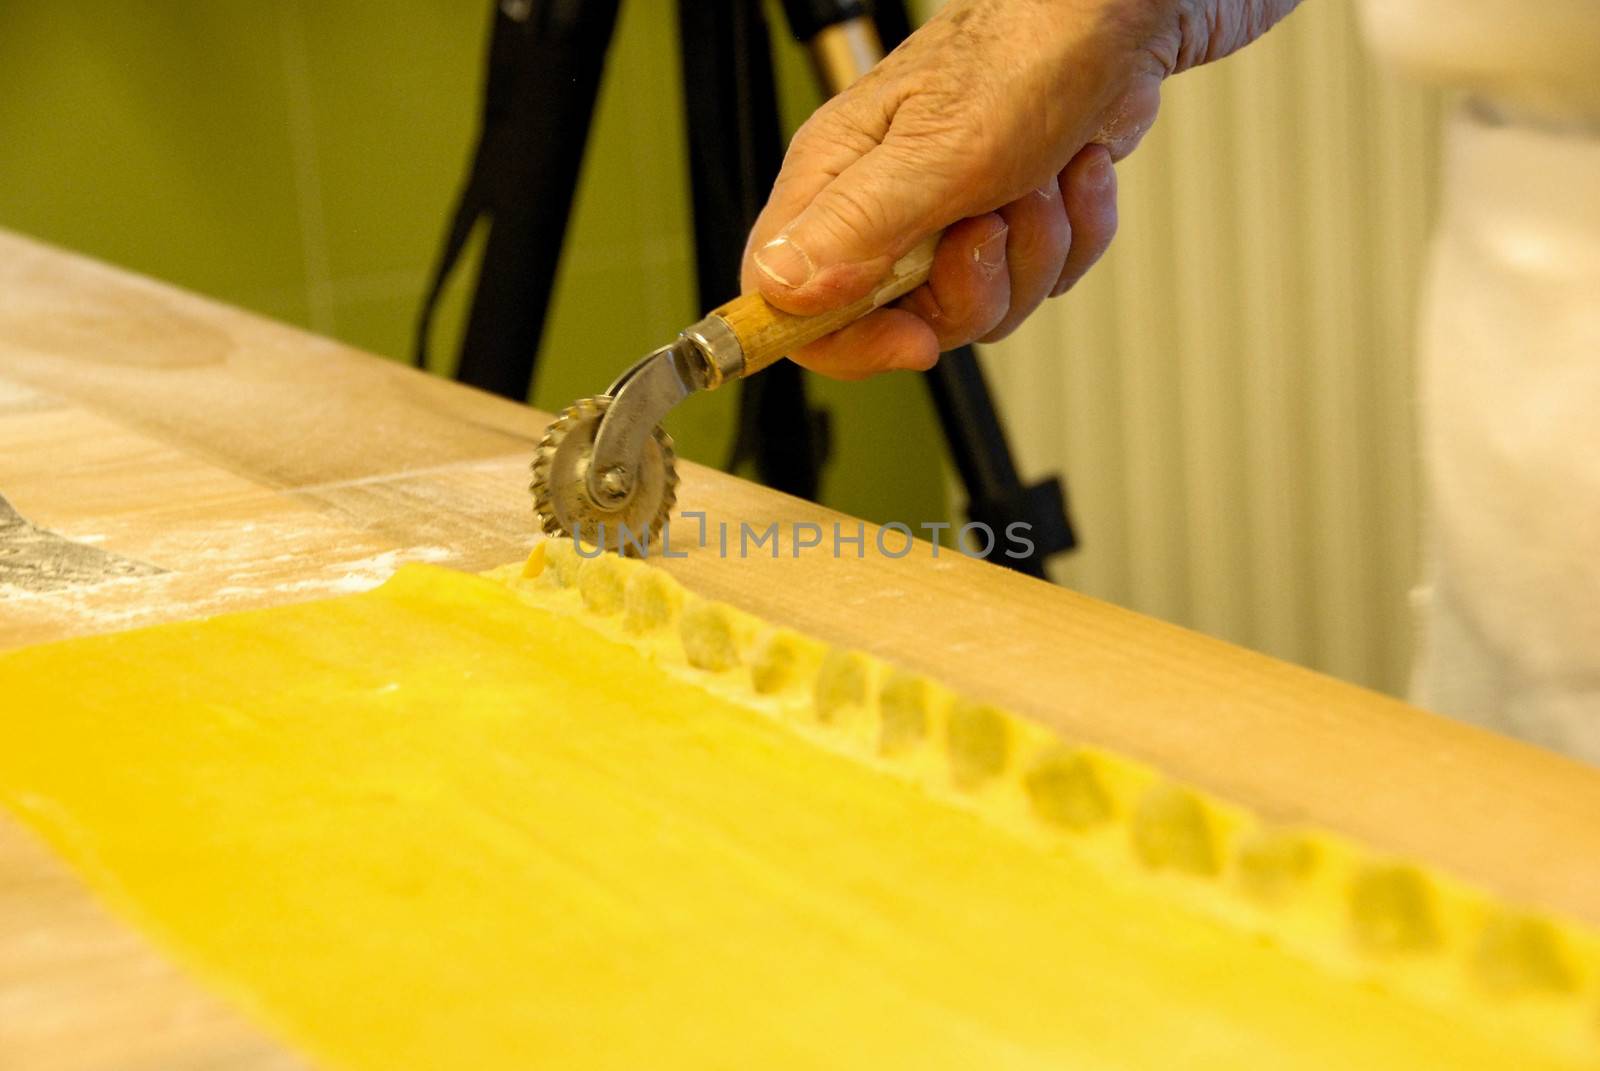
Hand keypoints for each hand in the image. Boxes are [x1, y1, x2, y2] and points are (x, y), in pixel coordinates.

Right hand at [740, 0, 1298, 378]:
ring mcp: (947, 217)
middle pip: (901, 321)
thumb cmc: (1026, 50)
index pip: (786, 304)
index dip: (845, 345)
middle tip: (992, 222)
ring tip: (1039, 178)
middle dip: (973, 286)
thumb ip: (858, 225)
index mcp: (835, 184)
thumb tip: (780, 290)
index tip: (910, 340)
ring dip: (1034, 249)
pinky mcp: (1009, 218)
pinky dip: (1074, 232)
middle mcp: (882, 207)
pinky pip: (1039, 277)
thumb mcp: (939, 148)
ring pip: (981, 305)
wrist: (1124, 13)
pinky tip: (1074, 173)